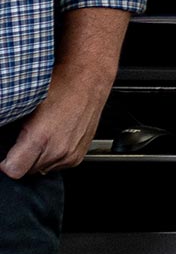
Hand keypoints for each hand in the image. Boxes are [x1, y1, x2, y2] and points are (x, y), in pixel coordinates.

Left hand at [1, 61, 113, 178]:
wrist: (89, 81)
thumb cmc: (60, 87)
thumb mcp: (27, 106)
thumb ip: (12, 132)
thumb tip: (4, 145)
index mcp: (40, 138)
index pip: (13, 170)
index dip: (6, 163)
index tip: (6, 155)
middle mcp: (58, 150)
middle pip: (27, 172)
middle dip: (23, 159)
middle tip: (26, 139)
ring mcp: (70, 154)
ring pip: (42, 170)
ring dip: (38, 158)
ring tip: (43, 136)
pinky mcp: (79, 155)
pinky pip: (57, 166)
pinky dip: (53, 156)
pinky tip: (55, 138)